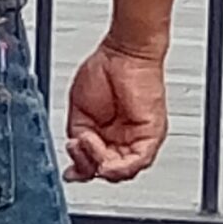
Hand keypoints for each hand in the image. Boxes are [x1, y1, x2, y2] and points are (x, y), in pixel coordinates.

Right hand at [64, 39, 167, 183]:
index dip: (82, 170)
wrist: (123, 52)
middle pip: (108, 170)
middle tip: (78, 150)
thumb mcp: (80, 113)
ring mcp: (138, 138)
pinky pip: (138, 161)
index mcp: (108, 135)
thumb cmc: (104, 71)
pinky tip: (104, 158)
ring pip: (122, 170)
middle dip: (89, 166)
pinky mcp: (151, 135)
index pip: (96, 164)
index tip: (70, 170)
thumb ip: (79, 139)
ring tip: (88, 145)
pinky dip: (119, 166)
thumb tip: (75, 157)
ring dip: (101, 165)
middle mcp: (124, 139)